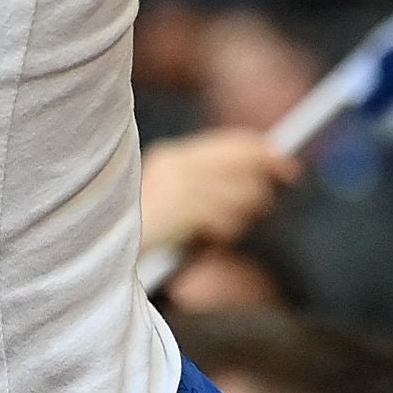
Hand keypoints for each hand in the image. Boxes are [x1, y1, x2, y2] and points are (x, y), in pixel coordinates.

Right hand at [137, 128, 300, 255]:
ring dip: (243, 210)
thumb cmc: (144, 231)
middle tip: (276, 188)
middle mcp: (175, 166)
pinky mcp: (180, 210)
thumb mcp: (173, 198)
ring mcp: (177, 187)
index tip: (285, 160)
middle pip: (239, 161)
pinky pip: (223, 217)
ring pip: (238, 192)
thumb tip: (258, 176)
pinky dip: (225, 228)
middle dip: (262, 176)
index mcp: (172, 158)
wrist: (106, 249)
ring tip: (229, 223)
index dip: (261, 150)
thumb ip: (208, 183)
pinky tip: (214, 235)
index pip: (229, 143)